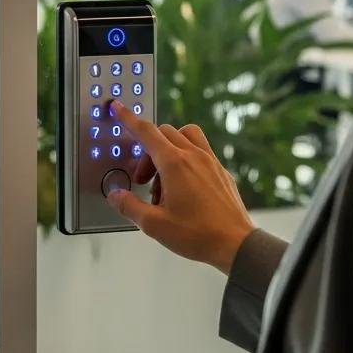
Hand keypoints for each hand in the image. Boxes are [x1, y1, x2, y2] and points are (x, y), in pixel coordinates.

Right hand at [107, 101, 254, 274]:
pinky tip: (185, 186)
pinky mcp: (221, 171)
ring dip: (169, 147)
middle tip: (143, 179)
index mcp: (174, 164)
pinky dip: (186, 158)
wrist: (237, 244)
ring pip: (185, 135)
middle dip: (147, 151)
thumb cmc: (198, 234)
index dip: (129, 119)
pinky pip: (200, 150)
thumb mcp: (154, 225)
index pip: (146, 132)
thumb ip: (130, 206)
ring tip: (165, 178)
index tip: (119, 108)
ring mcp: (210, 161)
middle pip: (163, 133)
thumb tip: (116, 195)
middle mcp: (193, 156)